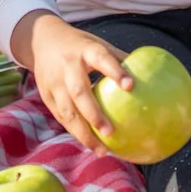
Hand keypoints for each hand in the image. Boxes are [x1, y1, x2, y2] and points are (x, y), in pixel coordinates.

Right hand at [15, 12, 132, 151]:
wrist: (41, 40)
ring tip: (102, 151)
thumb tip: (149, 73)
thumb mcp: (97, 44)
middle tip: (111, 133)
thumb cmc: (80, 45)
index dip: (115, 72)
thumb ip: (118, 58)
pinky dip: (76, 132)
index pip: (101, 59)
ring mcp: (54, 83)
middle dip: (94, 114)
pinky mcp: (46, 96)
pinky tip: (92, 146)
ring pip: (67, 111)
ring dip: (84, 133)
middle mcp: (67, 67)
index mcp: (84, 51)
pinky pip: (62, 118)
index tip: (130, 86)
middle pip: (79, 92)